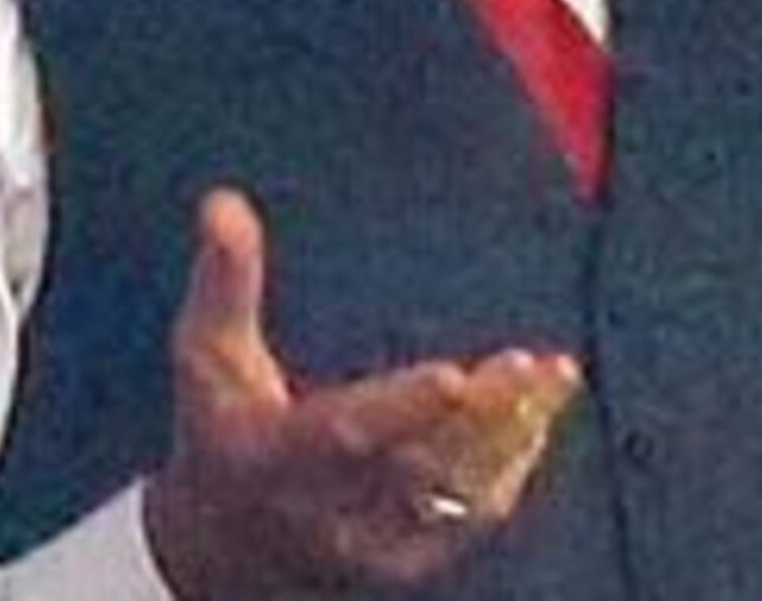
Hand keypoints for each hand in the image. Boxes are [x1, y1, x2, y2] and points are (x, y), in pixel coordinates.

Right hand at [143, 189, 581, 596]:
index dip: (401, 408)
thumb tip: (225, 202)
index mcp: (271, 456)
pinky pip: (469, 518)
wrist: (226, 551)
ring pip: (454, 493)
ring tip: (555, 376)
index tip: (454, 375)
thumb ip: (224, 281)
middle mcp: (325, 510)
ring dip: (511, 434)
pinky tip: (535, 421)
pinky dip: (507, 467)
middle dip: (481, 414)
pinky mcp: (408, 560)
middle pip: (417, 464)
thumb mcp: (207, 356)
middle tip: (531, 364)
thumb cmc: (221, 431)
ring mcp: (372, 543)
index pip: (343, 435)